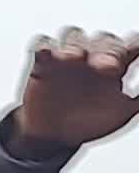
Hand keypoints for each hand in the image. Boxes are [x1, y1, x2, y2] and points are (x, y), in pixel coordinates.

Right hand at [14, 27, 138, 148]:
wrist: (55, 136)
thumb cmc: (89, 121)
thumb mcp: (122, 112)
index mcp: (116, 63)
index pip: (130, 46)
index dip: (134, 47)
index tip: (132, 57)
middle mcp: (93, 55)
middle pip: (103, 40)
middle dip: (106, 51)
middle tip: (108, 68)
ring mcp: (68, 56)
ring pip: (74, 36)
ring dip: (75, 44)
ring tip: (74, 57)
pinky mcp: (44, 61)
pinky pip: (42, 44)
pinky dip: (43, 45)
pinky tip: (46, 51)